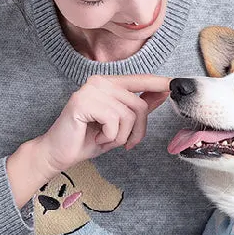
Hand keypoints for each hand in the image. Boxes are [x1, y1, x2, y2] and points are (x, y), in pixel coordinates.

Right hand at [35, 74, 170, 175]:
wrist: (58, 154)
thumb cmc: (87, 139)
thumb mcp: (119, 125)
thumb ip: (139, 106)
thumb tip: (163, 92)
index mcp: (108, 83)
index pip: (140, 80)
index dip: (158, 83)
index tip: (175, 83)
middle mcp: (100, 81)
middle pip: (139, 105)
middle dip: (136, 131)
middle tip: (123, 143)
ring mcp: (90, 89)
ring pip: (128, 115)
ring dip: (120, 137)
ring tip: (103, 139)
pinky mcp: (83, 101)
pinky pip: (114, 121)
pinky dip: (109, 137)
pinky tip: (95, 138)